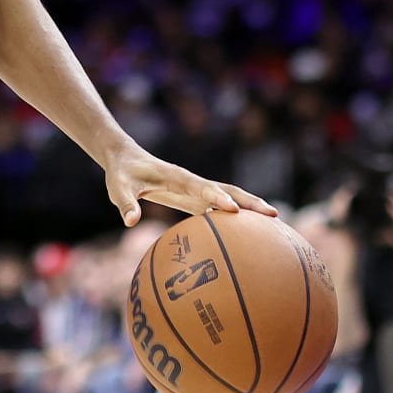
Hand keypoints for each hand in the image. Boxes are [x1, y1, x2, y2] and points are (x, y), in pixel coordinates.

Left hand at [101, 138, 277, 226]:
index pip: (201, 187)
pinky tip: (251, 233)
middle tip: (272, 215)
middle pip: (227, 190)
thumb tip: (130, 222)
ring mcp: (196, 190)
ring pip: (229, 196)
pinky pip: (219, 207)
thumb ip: (125, 204)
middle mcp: (192, 182)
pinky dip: (237, 216)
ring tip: (275, 222)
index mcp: (177, 178)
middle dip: (249, 201)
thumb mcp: (117, 188)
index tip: (232, 209)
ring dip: (250, 207)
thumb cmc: (121, 174)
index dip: (217, 197)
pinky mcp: (195, 198)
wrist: (124, 159)